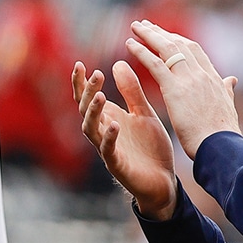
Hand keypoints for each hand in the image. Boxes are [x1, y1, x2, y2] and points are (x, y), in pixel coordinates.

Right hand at [73, 59, 176, 217]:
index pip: (88, 97)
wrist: (163, 180)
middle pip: (86, 110)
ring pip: (91, 129)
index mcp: (109, 118)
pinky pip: (108, 150)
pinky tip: (115, 125)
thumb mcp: (144, 113)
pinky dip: (110, 138)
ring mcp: (108, 149)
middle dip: (88, 92)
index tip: (79, 63)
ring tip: (99, 96)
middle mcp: (103, 132)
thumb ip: (132, 92)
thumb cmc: (151, 147)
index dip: (81, 82)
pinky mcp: (117, 165)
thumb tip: (116, 63)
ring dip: (93, 112)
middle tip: (96, 74)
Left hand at [125, 19, 240, 158]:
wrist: (220, 146)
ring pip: (167, 48)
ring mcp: (189, 79)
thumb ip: (227, 90)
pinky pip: (155, 64)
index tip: (166, 35)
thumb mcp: (227, 106)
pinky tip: (130, 44)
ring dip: (149, 35)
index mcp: (213, 78)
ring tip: (135, 27)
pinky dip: (141, 51)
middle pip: (180, 44)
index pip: (195, 51)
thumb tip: (232, 79)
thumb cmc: (222, 133)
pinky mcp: (175, 89)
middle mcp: (202, 74)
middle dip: (162, 33)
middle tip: (146, 25)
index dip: (179, 41)